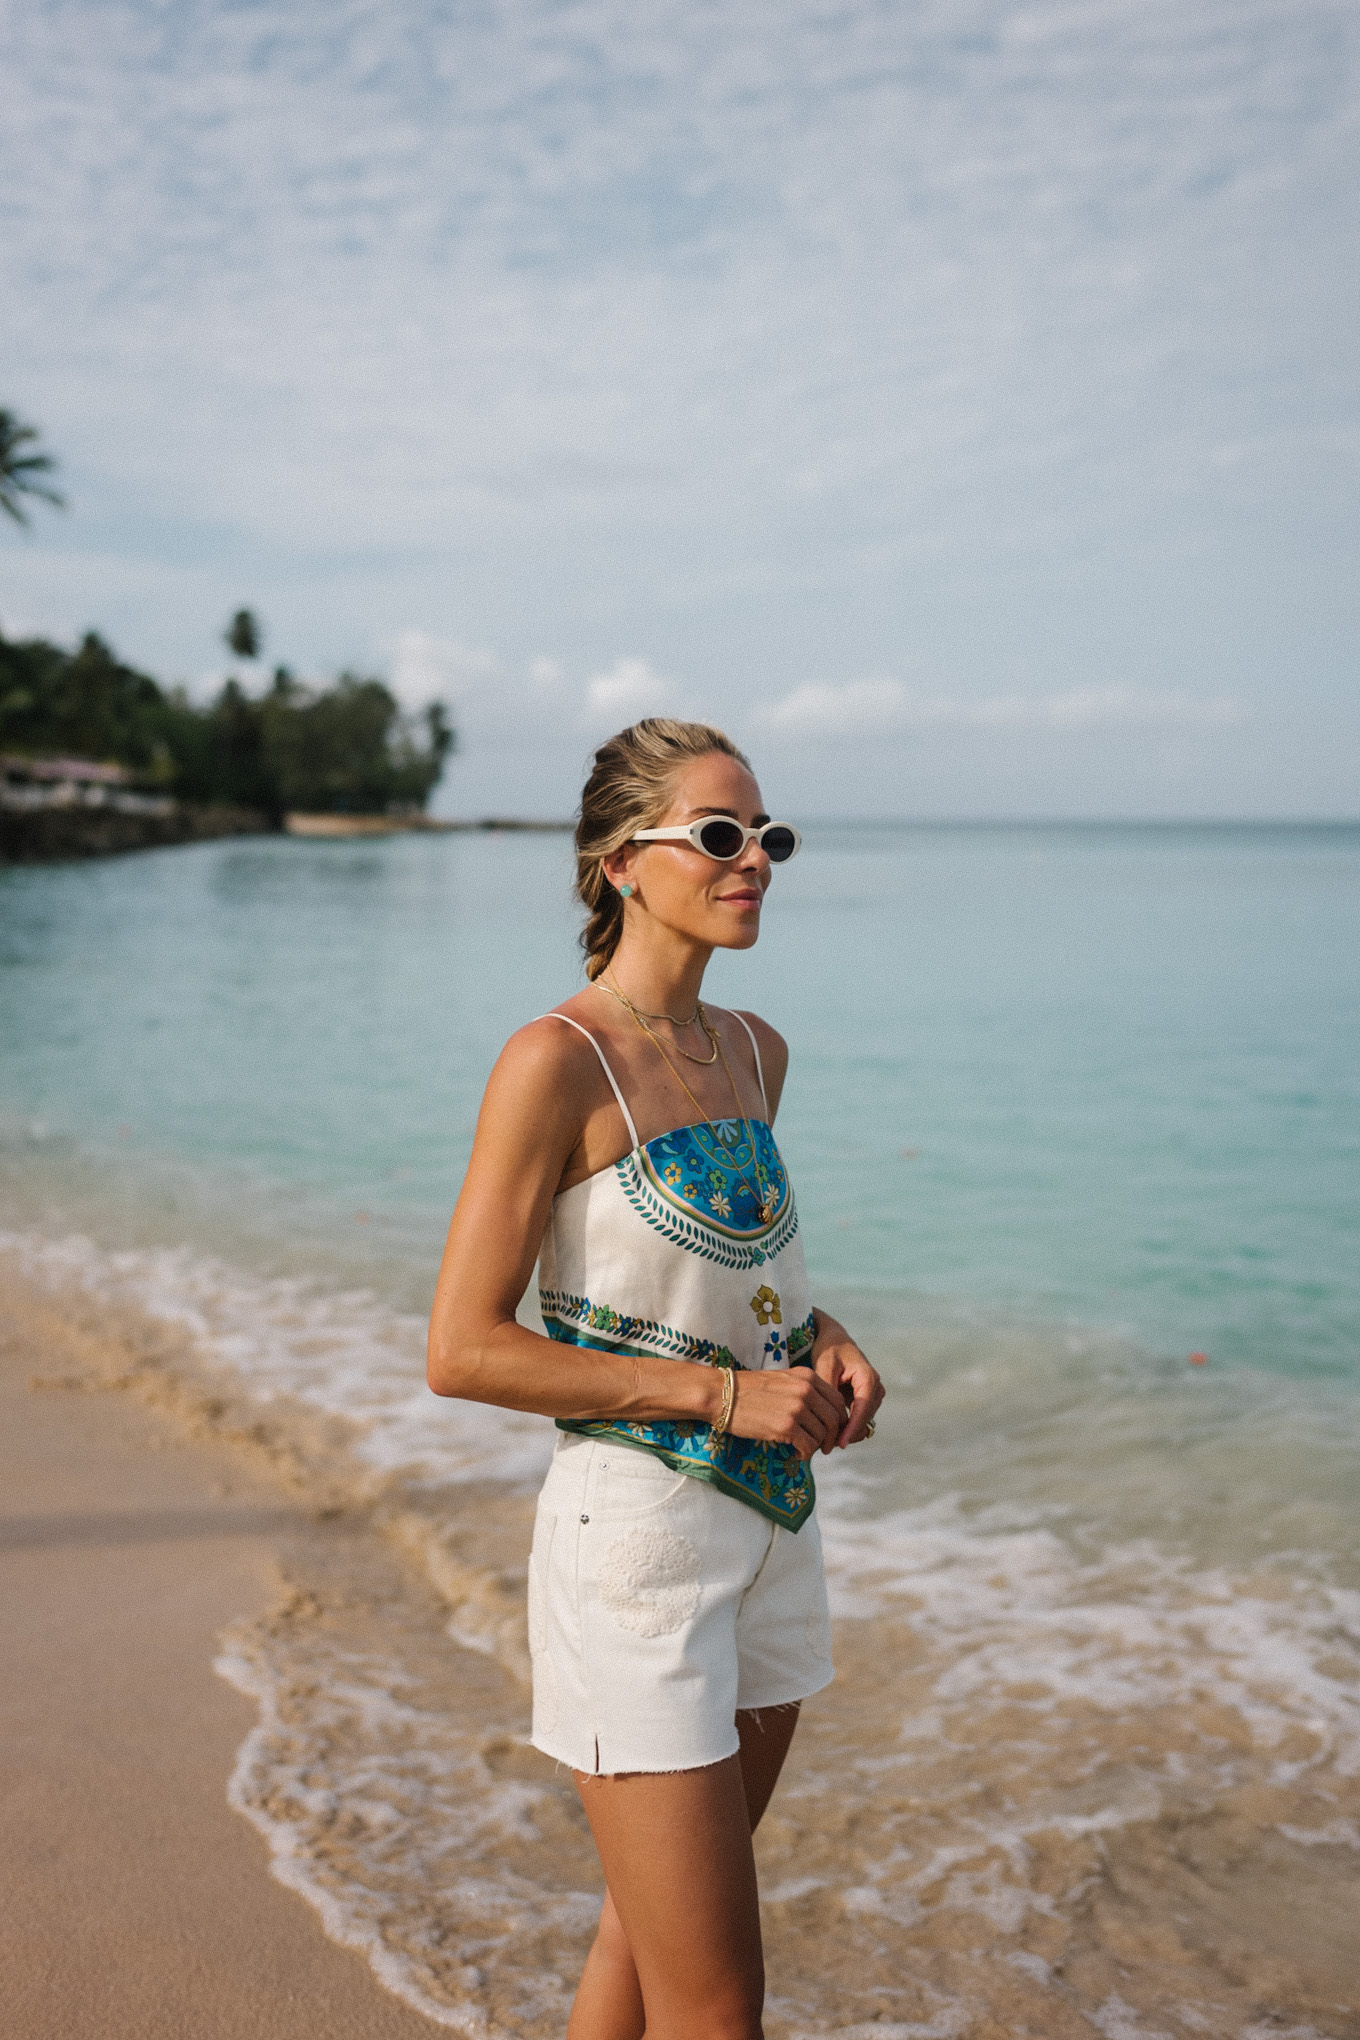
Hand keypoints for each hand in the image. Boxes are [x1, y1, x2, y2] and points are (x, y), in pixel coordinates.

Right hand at [727, 1364, 850, 1460]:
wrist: (722, 1394)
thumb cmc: (748, 1389)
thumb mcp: (782, 1380)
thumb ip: (803, 1391)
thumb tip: (820, 1415)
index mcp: (807, 1377)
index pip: (837, 1400)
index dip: (839, 1420)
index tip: (832, 1431)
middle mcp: (805, 1390)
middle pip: (834, 1419)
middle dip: (832, 1437)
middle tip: (824, 1448)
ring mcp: (796, 1408)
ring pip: (822, 1434)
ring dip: (815, 1446)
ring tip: (802, 1449)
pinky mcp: (786, 1426)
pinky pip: (808, 1446)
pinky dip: (805, 1454)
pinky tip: (795, 1454)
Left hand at [810, 1311, 883, 1450]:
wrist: (835, 1341)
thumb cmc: (829, 1350)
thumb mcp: (825, 1365)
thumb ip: (828, 1388)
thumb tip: (830, 1413)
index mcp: (868, 1377)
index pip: (863, 1408)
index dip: (852, 1428)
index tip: (839, 1443)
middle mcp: (875, 1388)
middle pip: (864, 1420)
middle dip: (847, 1434)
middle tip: (823, 1446)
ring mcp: (872, 1396)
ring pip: (863, 1423)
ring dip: (846, 1433)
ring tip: (823, 1441)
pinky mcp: (865, 1402)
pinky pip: (858, 1420)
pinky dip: (846, 1428)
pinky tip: (828, 1434)